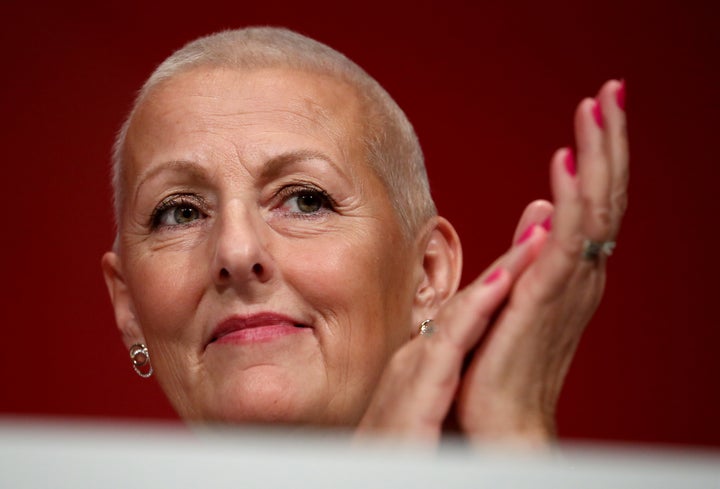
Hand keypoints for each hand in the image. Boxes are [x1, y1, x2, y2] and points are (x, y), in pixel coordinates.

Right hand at [356, 215, 547, 442]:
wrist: (375, 481)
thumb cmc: (402, 448)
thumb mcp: (428, 404)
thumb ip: (444, 375)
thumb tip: (465, 354)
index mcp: (422, 359)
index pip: (468, 312)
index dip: (502, 278)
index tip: (536, 248)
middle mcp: (417, 356)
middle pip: (467, 302)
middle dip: (509, 263)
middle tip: (546, 224)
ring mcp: (412, 369)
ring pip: (462, 312)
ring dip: (501, 274)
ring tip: (536, 241)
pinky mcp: (416, 392)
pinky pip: (450, 345)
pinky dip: (477, 312)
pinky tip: (502, 286)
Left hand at [455, 79, 628, 443]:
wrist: (501, 422)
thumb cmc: (504, 360)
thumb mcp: (517, 290)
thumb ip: (534, 249)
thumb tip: (544, 206)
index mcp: (571, 270)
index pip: (594, 200)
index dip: (600, 154)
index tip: (597, 109)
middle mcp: (580, 274)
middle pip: (604, 195)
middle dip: (610, 141)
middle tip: (612, 91)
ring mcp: (567, 286)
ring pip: (594, 209)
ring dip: (598, 156)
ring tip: (598, 107)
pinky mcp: (544, 301)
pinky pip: (565, 245)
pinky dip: (571, 202)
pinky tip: (566, 165)